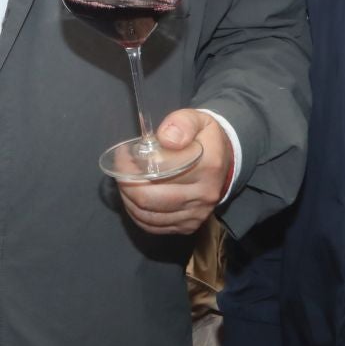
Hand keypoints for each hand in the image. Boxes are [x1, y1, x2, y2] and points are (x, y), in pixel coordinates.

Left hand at [118, 109, 232, 234]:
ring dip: (128, 200)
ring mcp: (197, 214)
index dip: (133, 165)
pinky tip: (134, 199)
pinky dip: (137, 214)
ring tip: (124, 182)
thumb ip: (181, 123)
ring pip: (149, 216)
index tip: (123, 154)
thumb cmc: (203, 137)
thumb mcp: (196, 119)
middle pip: (150, 199)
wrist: (224, 161)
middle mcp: (204, 194)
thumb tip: (166, 139)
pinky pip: (154, 226)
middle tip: (120, 171)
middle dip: (125, 185)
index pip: (160, 171)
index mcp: (208, 165)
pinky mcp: (189, 226)